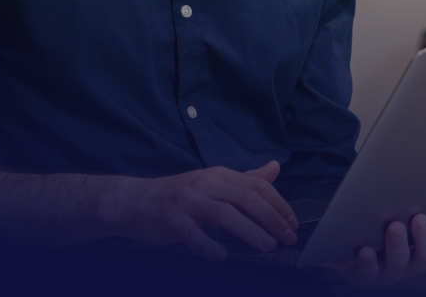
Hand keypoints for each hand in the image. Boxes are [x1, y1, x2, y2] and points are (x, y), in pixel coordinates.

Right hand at [106, 161, 299, 261]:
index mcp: (219, 175)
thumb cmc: (177, 195)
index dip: (279, 204)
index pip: (257, 186)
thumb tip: (275, 168)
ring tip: (267, 245)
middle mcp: (206, 184)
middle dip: (272, 219)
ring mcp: (188, 201)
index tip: (292, 223)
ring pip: (225, 214)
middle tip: (288, 237)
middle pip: (247, 198)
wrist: (133, 201)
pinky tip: (221, 255)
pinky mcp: (171, 219)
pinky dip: (209, 245)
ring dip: (250, 231)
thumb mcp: (213, 182)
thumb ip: (245, 179)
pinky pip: (193, 234)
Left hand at [318, 213, 425, 288]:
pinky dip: (366, 260)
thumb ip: (424, 213)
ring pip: (396, 262)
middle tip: (420, 218)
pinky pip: (365, 270)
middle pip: (423, 256)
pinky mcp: (361, 273)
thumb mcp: (404, 226)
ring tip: (394, 227)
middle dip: (423, 238)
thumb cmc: (381, 236)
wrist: (346, 257)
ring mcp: (385, 271)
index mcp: (422, 251)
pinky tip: (365, 250)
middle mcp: (408, 264)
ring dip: (396, 245)